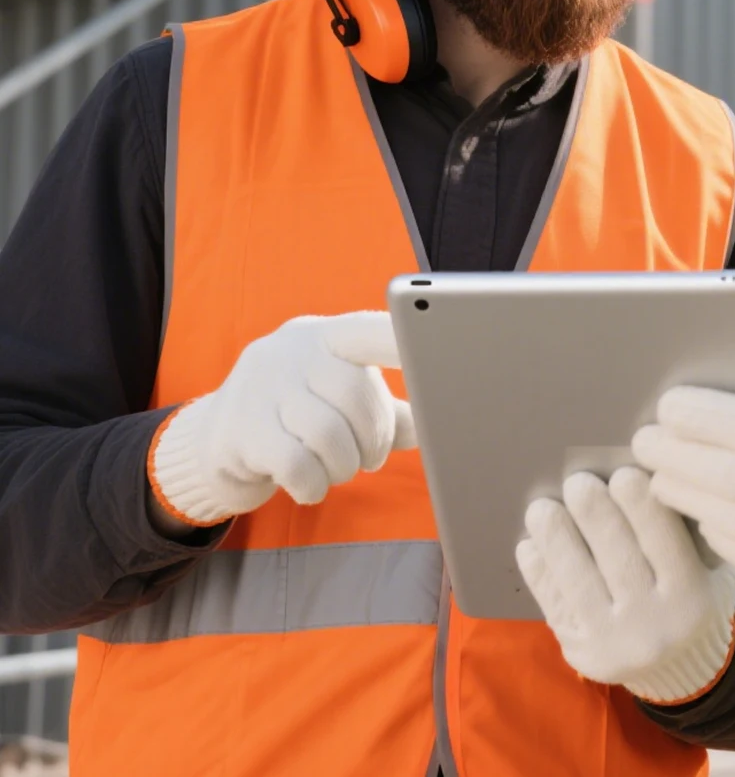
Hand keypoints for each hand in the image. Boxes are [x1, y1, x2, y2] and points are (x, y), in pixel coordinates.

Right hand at [148, 311, 416, 527]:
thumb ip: (390, 412)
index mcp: (326, 335)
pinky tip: (311, 485)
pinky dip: (314, 484)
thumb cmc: (299, 418)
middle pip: (354, 390)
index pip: (368, 329)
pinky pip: (295, 464)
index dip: (402, 340)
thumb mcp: (340, 403)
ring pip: (327, 432)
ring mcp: (259, 387)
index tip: (440, 346)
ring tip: (341, 469)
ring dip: (346, 464)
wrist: (213, 443)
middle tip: (372, 458)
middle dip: (374, 436)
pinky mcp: (238, 431)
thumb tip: (438, 424)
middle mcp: (291, 351)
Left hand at [516, 467, 734, 704]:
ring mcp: (614, 643)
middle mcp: (654, 624)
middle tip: (577, 481)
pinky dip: (540, 572)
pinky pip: (555, 606)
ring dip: (556, 539)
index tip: (622, 472)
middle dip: (594, 514)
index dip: (641, 506)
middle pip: (617, 558)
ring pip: (578, 582)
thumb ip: (689, 527)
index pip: (664, 542)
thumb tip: (652, 471)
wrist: (679, 666)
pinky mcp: (582, 653)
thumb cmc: (695, 593)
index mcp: (692, 596)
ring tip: (541, 508)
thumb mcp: (712, 566)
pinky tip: (530, 545)